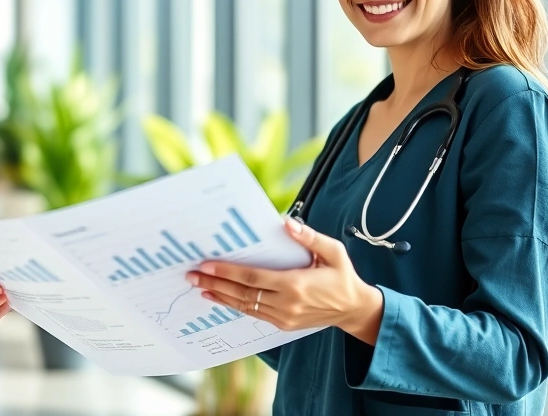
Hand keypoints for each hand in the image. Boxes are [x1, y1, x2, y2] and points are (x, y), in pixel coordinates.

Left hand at [185, 217, 384, 344]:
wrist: (355, 309)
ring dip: (220, 295)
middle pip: (243, 293)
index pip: (253, 278)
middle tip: (192, 275)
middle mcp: (287, 304)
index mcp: (296, 284)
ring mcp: (284, 317)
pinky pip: (253, 313)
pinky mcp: (283, 324)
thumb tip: (286, 222)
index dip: (228, 272)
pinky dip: (234, 305)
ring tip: (199, 285)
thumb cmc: (343, 277)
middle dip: (215, 283)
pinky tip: (219, 297)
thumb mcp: (333, 252)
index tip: (207, 264)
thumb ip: (309, 238)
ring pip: (245, 306)